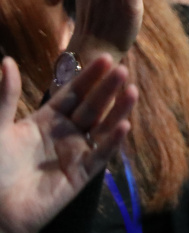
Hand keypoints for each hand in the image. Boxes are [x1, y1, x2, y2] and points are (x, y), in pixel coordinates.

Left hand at [0, 55, 135, 232]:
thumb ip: (6, 96)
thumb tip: (7, 60)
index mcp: (44, 120)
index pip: (72, 93)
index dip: (88, 77)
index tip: (104, 57)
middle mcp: (64, 134)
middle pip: (91, 107)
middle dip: (107, 89)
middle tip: (121, 68)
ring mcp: (75, 154)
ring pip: (102, 127)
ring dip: (118, 110)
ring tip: (131, 91)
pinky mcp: (81, 175)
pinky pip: (101, 155)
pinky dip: (113, 141)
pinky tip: (123, 125)